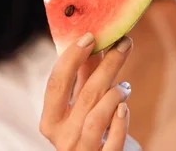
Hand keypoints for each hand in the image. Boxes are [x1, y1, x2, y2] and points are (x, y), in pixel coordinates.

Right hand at [40, 33, 133, 150]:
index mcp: (50, 121)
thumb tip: (90, 37)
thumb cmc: (92, 129)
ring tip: (125, 86)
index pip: (56, 84)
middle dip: (107, 65)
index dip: (72, 58)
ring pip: (98, 117)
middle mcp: (62, 138)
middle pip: (85, 95)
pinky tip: (125, 108)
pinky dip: (121, 121)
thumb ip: (84, 76)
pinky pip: (114, 140)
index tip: (90, 36)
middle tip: (124, 44)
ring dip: (115, 94)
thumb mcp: (83, 103)